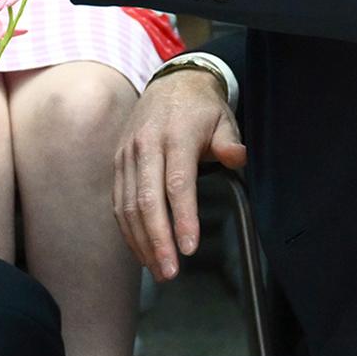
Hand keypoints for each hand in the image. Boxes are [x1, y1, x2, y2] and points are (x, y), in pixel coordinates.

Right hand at [113, 69, 244, 281]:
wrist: (170, 83)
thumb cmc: (201, 108)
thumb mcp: (223, 119)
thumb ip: (229, 142)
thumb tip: (238, 158)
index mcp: (175, 136)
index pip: (177, 183)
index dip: (182, 218)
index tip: (189, 248)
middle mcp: (146, 144)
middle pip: (147, 199)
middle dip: (158, 240)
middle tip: (170, 272)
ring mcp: (128, 153)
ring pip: (128, 204)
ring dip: (141, 240)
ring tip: (157, 269)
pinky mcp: (118, 160)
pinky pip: (118, 200)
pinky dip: (127, 228)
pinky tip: (141, 250)